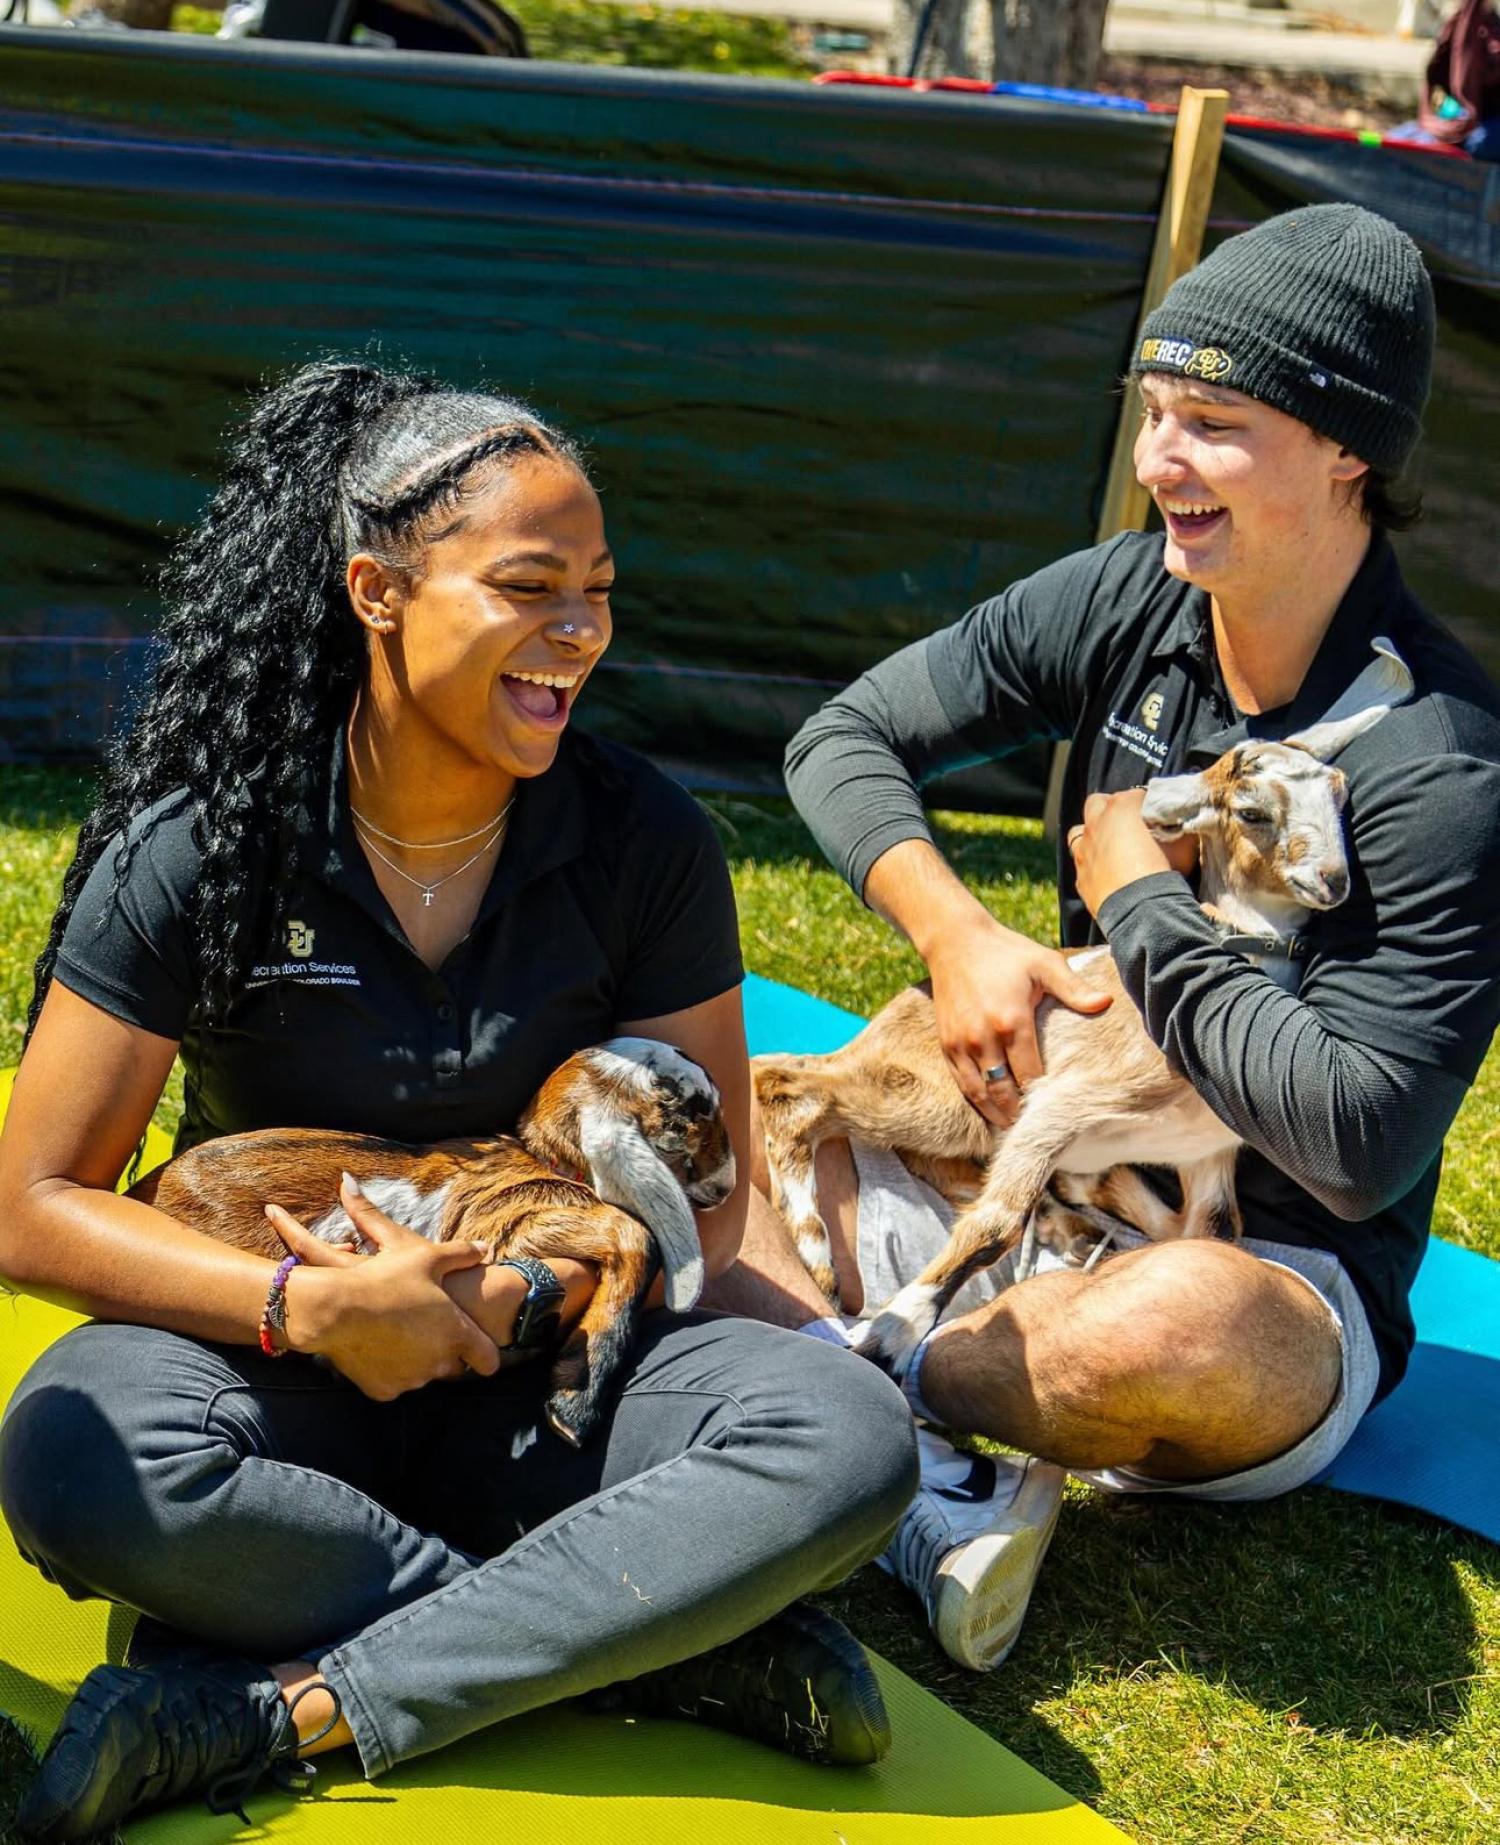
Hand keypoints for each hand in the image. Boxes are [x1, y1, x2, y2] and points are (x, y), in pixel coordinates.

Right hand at [265, 1173, 500, 1400]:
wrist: (335, 1309)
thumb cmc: (385, 1279)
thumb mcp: (426, 1258)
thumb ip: (461, 1254)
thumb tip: (485, 1248)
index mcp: (457, 1334)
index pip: (488, 1360)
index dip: (486, 1355)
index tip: (480, 1351)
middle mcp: (439, 1363)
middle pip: (452, 1364)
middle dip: (444, 1349)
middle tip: (426, 1327)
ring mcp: (410, 1380)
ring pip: (422, 1373)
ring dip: (417, 1358)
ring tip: (398, 1331)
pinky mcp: (384, 1391)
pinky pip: (393, 1381)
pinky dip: (389, 1368)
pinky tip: (378, 1345)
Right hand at [927, 913, 1112, 1126]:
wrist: (954, 941)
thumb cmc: (1005, 952)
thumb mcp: (1044, 964)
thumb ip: (1073, 989)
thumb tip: (1105, 1003)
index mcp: (1012, 1021)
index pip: (1030, 1075)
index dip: (1044, 1097)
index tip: (1060, 1112)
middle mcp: (983, 1038)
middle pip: (1004, 1092)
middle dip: (1020, 1115)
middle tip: (1039, 1131)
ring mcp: (961, 1044)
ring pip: (979, 1094)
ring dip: (997, 1115)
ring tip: (1016, 1128)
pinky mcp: (946, 1044)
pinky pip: (961, 1083)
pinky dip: (976, 1101)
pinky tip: (990, 1110)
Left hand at [1068, 789, 1196, 917]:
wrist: (1142, 910)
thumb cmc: (1164, 871)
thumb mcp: (1183, 845)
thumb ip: (1181, 830)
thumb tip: (1184, 828)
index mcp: (1120, 809)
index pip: (1133, 795)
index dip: (1145, 803)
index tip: (1155, 814)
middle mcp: (1096, 826)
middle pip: (1097, 803)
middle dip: (1110, 807)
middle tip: (1127, 821)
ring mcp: (1084, 852)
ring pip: (1078, 833)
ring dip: (1093, 835)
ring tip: (1110, 846)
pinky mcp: (1081, 878)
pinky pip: (1083, 866)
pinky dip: (1093, 866)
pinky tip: (1107, 874)